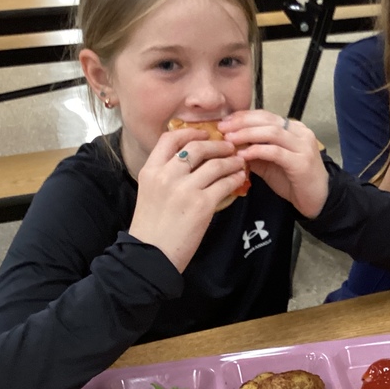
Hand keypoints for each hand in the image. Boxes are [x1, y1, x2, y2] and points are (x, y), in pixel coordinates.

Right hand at [129, 127, 247, 271]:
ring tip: (238, 162)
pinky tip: (240, 178)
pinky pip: (224, 184)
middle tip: (228, 146)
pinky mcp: (202, 204)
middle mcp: (167, 175)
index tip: (204, 133)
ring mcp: (185, 189)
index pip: (170, 138)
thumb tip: (191, 161)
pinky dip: (235, 178)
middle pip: (197, 147)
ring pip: (215, 164)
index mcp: (150, 170)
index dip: (190, 131)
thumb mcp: (150, 192)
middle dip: (217, 144)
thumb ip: (165, 174)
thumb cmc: (152, 228)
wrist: (150, 256)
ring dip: (231, 161)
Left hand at [218, 111, 328, 217]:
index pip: (266, 115)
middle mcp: (301, 132)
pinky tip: (243, 155)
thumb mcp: (270, 164)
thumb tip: (232, 143)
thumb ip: (255, 151)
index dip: (244, 116)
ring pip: (272, 133)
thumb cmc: (294, 181)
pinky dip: (257, 151)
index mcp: (294, 129)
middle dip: (242, 122)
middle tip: (223, 128)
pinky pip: (276, 152)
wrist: (317, 200)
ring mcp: (303, 146)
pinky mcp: (302, 162)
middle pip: (267, 120)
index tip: (225, 121)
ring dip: (248, 134)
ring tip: (230, 140)